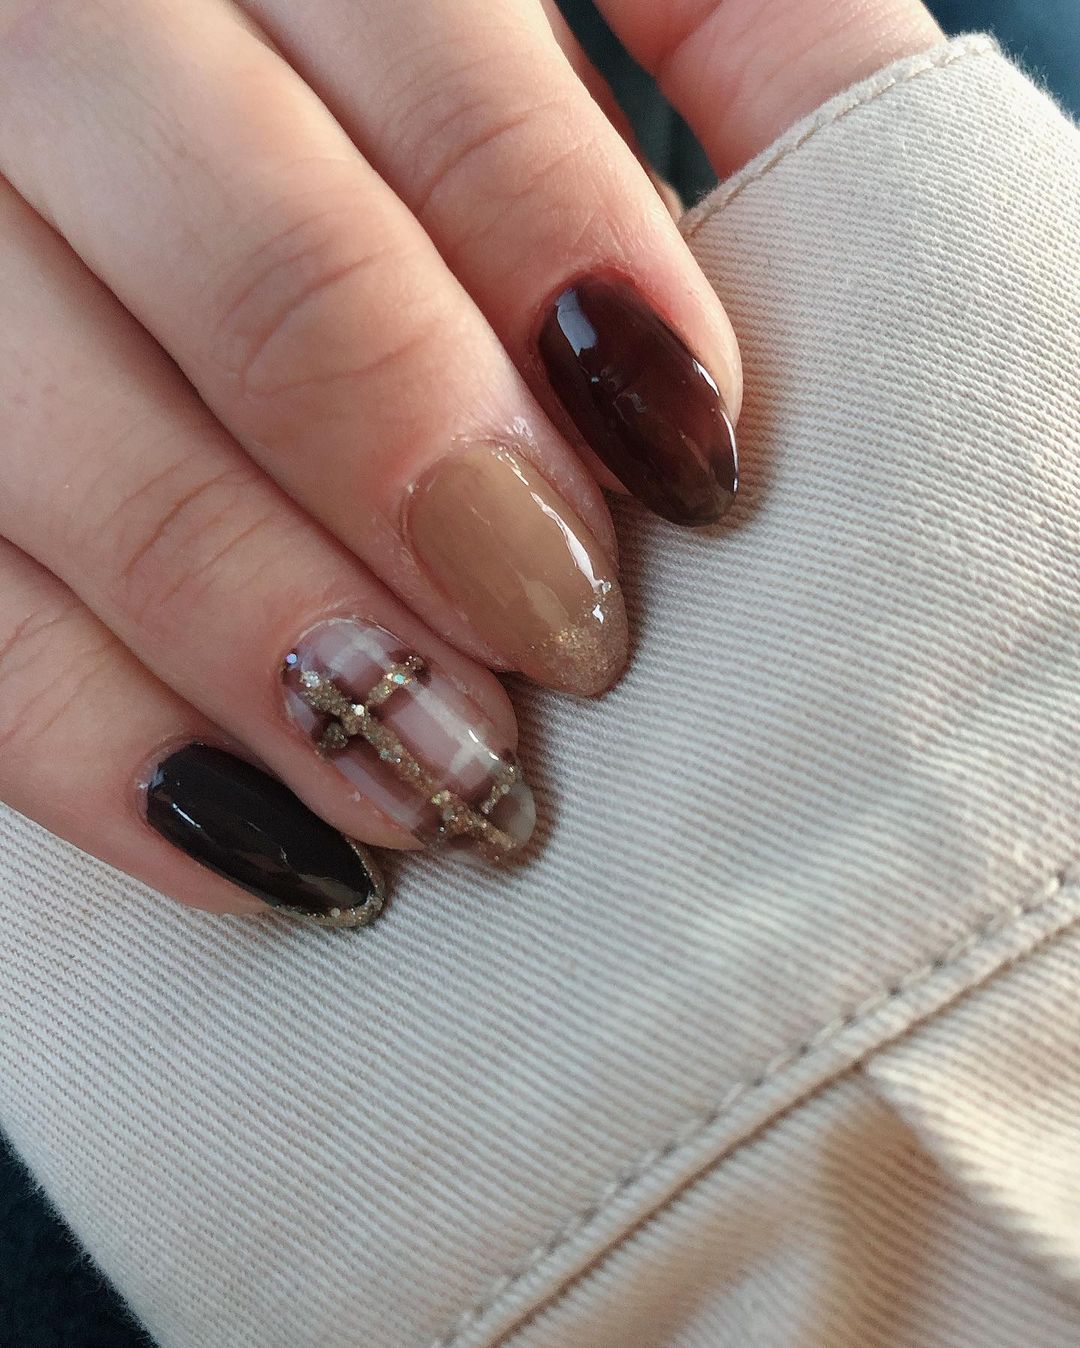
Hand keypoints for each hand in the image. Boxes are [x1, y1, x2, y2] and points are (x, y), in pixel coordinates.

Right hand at [0, 0, 939, 924]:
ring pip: (41, 419)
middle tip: (561, 642)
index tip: (690, 467)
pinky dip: (80, 735)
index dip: (571, 269)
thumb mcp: (544, 41)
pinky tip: (237, 836)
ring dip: (253, 625)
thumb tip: (831, 213)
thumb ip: (710, 58)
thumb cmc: (422, 149)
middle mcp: (63, 47)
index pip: (439, 63)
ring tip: (426, 783)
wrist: (183, 222)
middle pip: (250, 257)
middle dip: (417, 469)